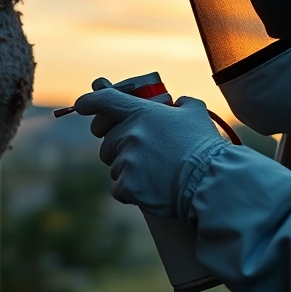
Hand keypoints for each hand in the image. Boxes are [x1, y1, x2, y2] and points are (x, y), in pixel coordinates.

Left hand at [73, 78, 227, 218]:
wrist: (210, 180)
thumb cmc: (205, 146)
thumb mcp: (195, 114)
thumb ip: (182, 104)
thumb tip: (179, 102)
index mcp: (141, 113)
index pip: (104, 100)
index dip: (89, 102)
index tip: (80, 105)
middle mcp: (129, 134)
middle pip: (107, 143)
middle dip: (119, 149)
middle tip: (141, 155)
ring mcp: (126, 160)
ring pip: (114, 167)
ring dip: (128, 171)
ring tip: (155, 174)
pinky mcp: (128, 185)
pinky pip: (118, 188)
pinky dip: (131, 191)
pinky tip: (151, 190)